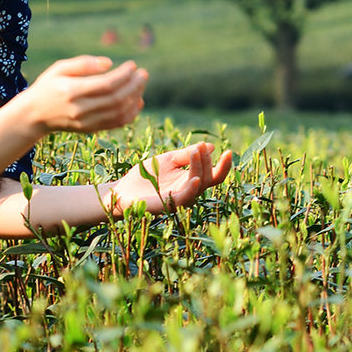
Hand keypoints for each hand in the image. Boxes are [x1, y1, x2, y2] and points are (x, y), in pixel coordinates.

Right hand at [28, 55, 146, 134]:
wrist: (34, 115)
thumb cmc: (48, 87)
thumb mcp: (59, 68)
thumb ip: (83, 63)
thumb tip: (109, 63)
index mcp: (71, 92)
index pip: (106, 85)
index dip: (124, 75)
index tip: (132, 65)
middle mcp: (80, 110)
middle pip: (116, 99)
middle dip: (134, 85)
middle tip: (143, 74)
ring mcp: (86, 122)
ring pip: (119, 112)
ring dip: (135, 98)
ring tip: (140, 84)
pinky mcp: (90, 130)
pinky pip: (116, 123)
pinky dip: (131, 114)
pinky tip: (137, 102)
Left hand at [110, 142, 232, 215]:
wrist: (123, 190)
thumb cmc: (146, 176)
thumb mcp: (169, 159)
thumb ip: (187, 154)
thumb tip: (210, 147)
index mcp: (191, 181)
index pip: (214, 175)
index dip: (223, 165)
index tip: (228, 151)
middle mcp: (189, 192)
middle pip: (209, 177)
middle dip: (206, 161)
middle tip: (198, 148)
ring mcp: (180, 200)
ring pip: (199, 184)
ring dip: (200, 167)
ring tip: (195, 152)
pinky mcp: (169, 205)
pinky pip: (186, 197)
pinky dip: (192, 188)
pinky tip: (195, 178)